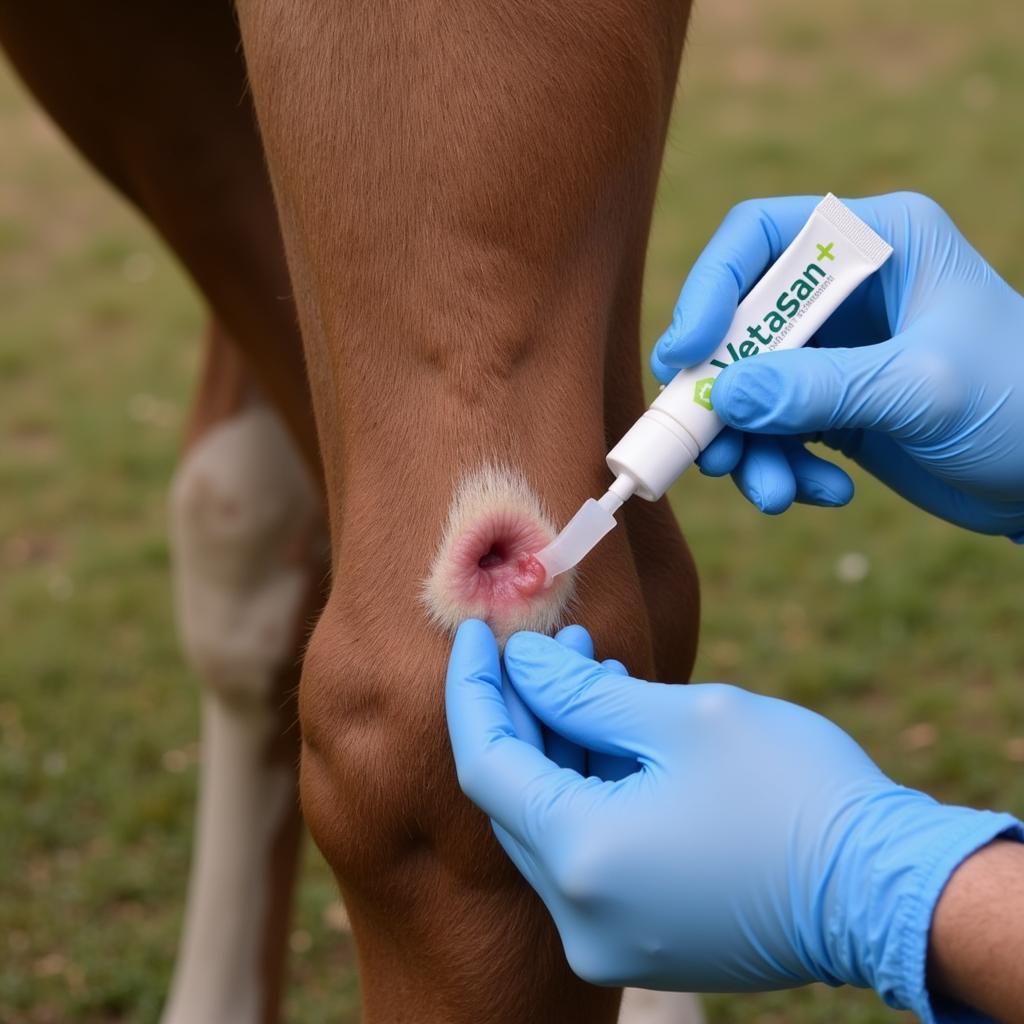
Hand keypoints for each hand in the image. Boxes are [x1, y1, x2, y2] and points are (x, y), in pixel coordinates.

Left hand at [446, 619, 1019, 1016]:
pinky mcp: (638, 939)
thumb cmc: (794, 792)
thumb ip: (581, 693)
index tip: (473, 632)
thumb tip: (521, 663)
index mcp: (584, 859)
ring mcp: (608, 938)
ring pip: (550, 822)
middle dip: (523, 711)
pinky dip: (589, 789)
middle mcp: (579, 915)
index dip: (474, 690)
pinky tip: (615, 731)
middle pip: (514, 795)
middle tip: (550, 642)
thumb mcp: (683, 718)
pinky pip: (586, 853)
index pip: (485, 763)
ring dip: (560, 746)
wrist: (886, 891)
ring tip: (591, 671)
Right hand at [652, 192, 1023, 539]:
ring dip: (748, 446)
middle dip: (721, 392)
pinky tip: (824, 492)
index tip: (682, 357)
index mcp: (878, 243)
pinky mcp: (828, 403)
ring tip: (774, 493)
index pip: (761, 237)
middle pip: (739, 322)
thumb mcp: (921, 390)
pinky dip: (781, 466)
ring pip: (746, 387)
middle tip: (709, 448)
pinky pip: (771, 430)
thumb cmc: (1020, 406)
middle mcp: (844, 289)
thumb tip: (726, 395)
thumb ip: (820, 389)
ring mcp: (833, 350)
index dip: (710, 289)